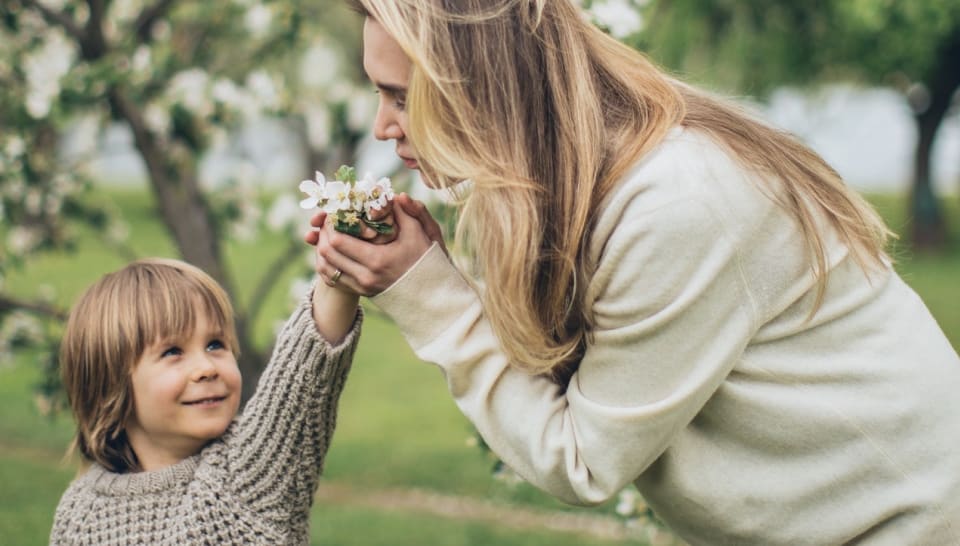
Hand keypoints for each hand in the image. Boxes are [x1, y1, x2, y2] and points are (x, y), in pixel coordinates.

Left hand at [304, 193, 444, 295]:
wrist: (432, 294)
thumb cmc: (428, 260)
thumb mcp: (421, 232)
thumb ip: (408, 211)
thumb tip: (396, 195)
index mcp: (377, 260)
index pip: (337, 241)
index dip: (330, 224)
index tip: (335, 213)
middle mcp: (365, 276)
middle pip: (327, 254)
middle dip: (322, 234)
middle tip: (329, 221)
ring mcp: (362, 287)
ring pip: (326, 268)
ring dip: (322, 249)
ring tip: (330, 234)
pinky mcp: (361, 292)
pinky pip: (333, 278)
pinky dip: (328, 263)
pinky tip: (335, 250)